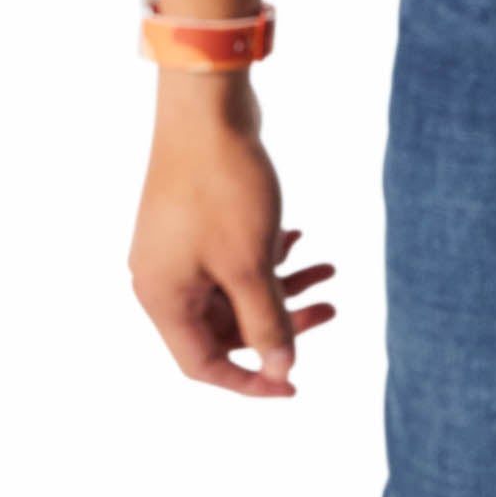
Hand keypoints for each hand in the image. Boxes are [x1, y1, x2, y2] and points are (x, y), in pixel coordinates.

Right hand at [128, 79, 335, 396]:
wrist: (207, 111)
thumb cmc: (224, 189)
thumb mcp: (251, 266)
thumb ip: (266, 323)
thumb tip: (281, 369)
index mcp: (163, 298)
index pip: (202, 365)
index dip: (249, 381)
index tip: (294, 385)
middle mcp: (163, 278)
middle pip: (223, 327)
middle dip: (279, 322)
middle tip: (332, 311)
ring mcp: (176, 249)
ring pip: (234, 289)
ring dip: (283, 284)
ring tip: (331, 269)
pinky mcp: (194, 222)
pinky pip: (232, 257)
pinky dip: (268, 254)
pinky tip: (298, 235)